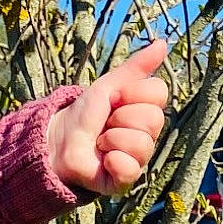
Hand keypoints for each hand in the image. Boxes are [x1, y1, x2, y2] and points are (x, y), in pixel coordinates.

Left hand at [47, 41, 168, 197]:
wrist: (59, 141)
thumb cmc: (84, 113)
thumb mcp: (109, 85)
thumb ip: (136, 67)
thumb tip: (163, 43)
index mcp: (147, 110)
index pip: (158, 94)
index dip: (132, 93)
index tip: (114, 98)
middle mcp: (147, 135)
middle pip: (153, 119)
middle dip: (120, 117)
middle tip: (105, 123)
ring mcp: (138, 158)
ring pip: (142, 143)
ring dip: (113, 138)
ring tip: (100, 142)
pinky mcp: (126, 180)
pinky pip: (132, 169)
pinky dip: (113, 160)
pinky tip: (104, 160)